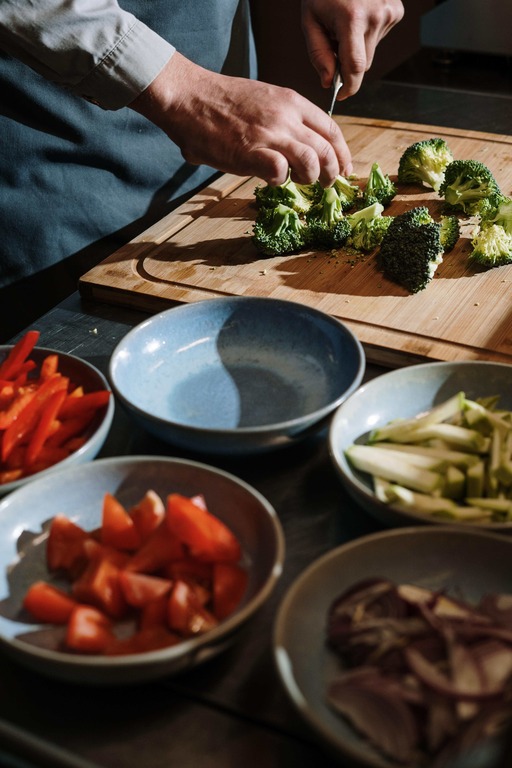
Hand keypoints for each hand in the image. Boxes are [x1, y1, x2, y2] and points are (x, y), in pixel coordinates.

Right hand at [129, 52, 352, 186]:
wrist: (189, 97)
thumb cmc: (221, 102)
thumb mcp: (264, 100)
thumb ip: (284, 120)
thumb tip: (297, 147)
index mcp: (292, 102)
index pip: (331, 130)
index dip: (342, 154)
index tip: (344, 169)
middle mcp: (286, 117)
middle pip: (327, 150)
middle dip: (332, 173)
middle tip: (326, 184)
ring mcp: (270, 134)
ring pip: (311, 163)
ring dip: (310, 179)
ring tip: (300, 182)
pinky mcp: (251, 152)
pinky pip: (280, 172)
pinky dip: (280, 181)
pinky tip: (270, 178)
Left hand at [301, 0, 403, 97]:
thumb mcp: (310, 20)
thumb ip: (318, 54)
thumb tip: (327, 81)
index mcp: (352, 18)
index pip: (356, 67)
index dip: (349, 86)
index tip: (341, 95)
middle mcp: (375, 16)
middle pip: (363, 63)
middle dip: (348, 63)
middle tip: (334, 43)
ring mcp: (389, 12)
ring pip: (371, 52)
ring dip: (358, 47)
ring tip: (347, 23)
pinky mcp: (396, 10)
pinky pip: (379, 37)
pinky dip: (367, 34)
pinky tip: (360, 16)